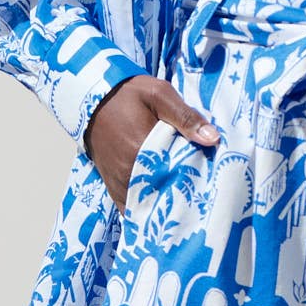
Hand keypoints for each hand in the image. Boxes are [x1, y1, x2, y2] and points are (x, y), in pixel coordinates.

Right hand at [84, 75, 219, 213]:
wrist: (93, 100)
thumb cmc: (128, 95)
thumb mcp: (160, 94)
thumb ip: (185, 116)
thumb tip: (213, 139)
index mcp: (143, 151)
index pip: (178, 175)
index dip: (196, 179)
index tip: (211, 180)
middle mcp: (129, 173)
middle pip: (165, 194)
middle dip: (183, 195)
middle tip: (202, 192)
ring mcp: (120, 183)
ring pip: (148, 206)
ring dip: (165, 205)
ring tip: (185, 202)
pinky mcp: (113, 187)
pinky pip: (131, 209)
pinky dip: (146, 211)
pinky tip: (161, 208)